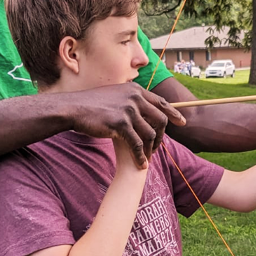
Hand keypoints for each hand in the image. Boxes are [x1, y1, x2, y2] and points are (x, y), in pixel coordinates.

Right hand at [67, 83, 183, 168]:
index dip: (173, 113)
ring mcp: (128, 111)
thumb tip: (142, 106)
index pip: (161, 102)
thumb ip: (130, 99)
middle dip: (162, 137)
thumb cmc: (92, 104)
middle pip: (160, 120)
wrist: (74, 108)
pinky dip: (140, 156)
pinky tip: (141, 164)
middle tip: (159, 148)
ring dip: (151, 149)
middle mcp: (134, 98)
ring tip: (148, 158)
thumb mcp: (115, 95)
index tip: (182, 122)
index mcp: (135, 90)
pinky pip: (137, 144)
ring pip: (150, 134)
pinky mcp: (120, 124)